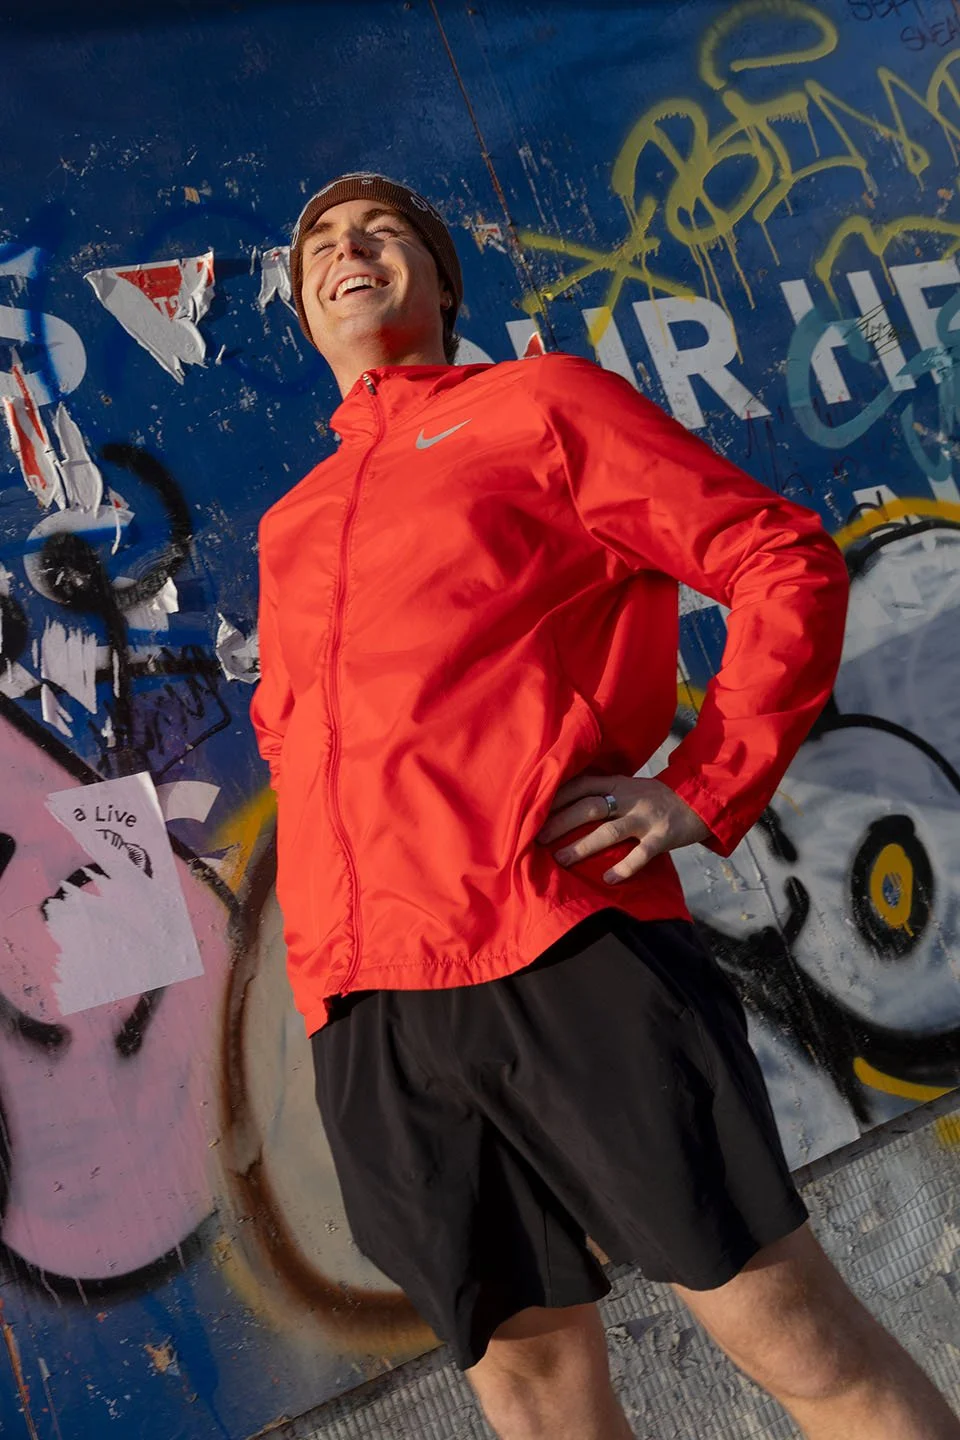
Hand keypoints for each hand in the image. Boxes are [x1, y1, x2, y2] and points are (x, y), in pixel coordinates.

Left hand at [537, 773, 710, 883]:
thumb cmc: (658, 797)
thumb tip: (566, 807)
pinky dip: (623, 866)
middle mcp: (629, 797)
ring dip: (583, 846)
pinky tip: (607, 878)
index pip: (580, 785)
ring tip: (561, 860)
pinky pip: (641, 853)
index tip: (532, 810)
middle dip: (560, 823)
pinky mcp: (663, 835)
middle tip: (537, 840)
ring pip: (609, 830)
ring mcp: (646, 816)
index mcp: (618, 783)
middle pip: (588, 807)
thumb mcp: (630, 787)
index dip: (555, 797)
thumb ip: (604, 792)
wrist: (702, 798)